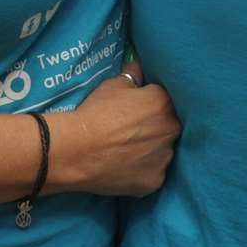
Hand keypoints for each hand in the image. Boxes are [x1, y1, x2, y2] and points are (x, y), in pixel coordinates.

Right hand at [49, 65, 180, 196]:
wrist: (75, 151)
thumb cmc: (94, 113)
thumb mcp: (112, 86)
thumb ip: (132, 75)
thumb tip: (139, 66)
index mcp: (163, 102)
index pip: (164, 100)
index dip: (149, 105)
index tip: (136, 112)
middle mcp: (170, 128)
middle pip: (168, 125)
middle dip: (155, 127)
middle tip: (132, 132)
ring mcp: (164, 157)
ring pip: (163, 150)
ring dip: (152, 150)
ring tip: (128, 152)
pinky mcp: (155, 180)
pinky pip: (154, 173)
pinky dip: (143, 171)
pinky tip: (126, 168)